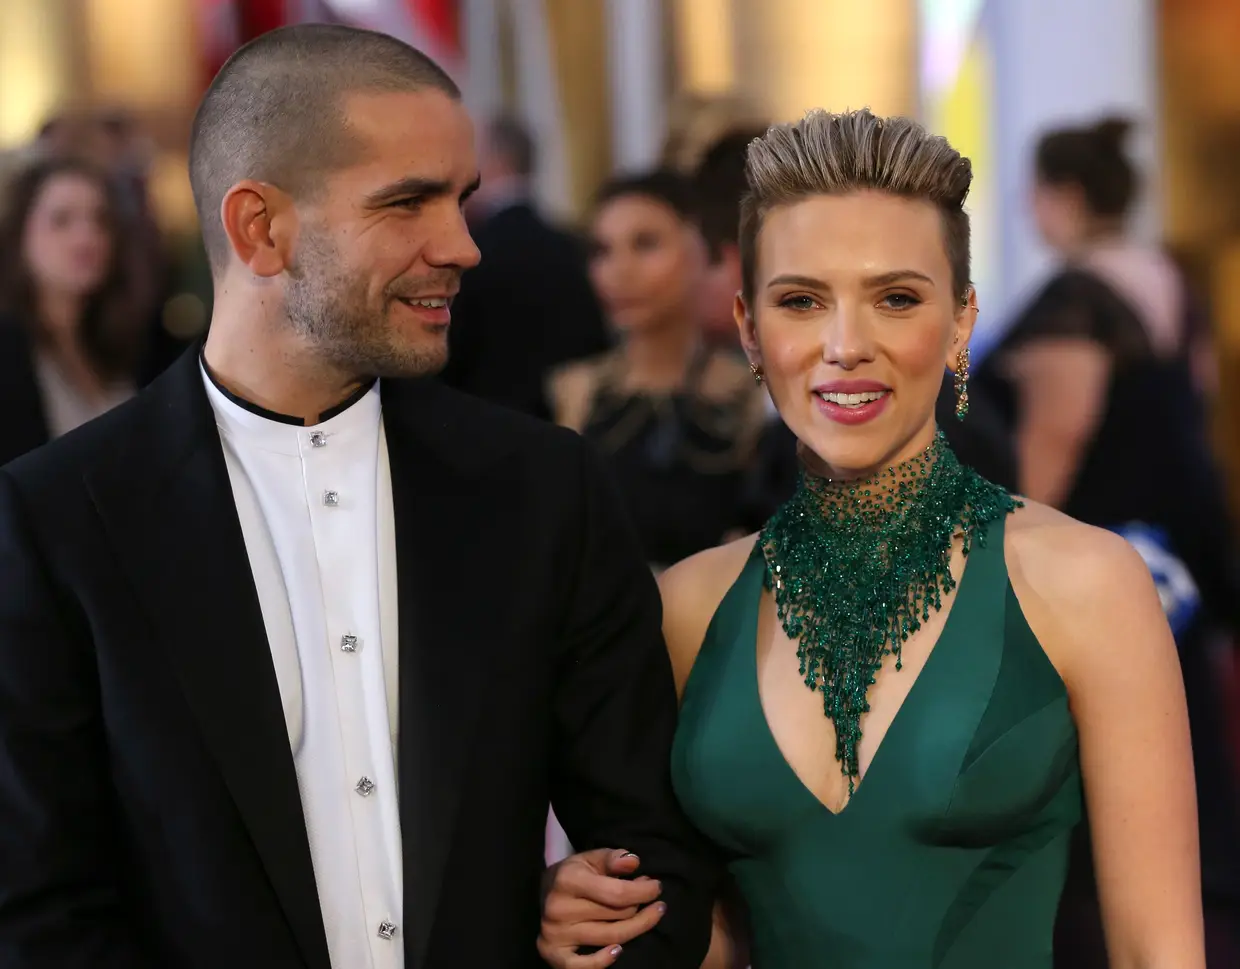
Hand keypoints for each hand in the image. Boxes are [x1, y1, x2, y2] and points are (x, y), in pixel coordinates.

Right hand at [538, 848, 667, 967]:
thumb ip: (613, 858)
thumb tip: (633, 862)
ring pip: (610, 938)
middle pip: (617, 916)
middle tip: (651, 900)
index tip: (657, 887)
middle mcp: (559, 908)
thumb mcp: (592, 858)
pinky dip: (603, 961)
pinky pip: (583, 966)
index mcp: (568, 880)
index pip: (617, 893)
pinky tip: (618, 951)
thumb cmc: (574, 874)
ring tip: (648, 917)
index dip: (643, 892)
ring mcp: (555, 933)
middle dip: (640, 907)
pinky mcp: (553, 953)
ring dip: (635, 928)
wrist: (544, 892)